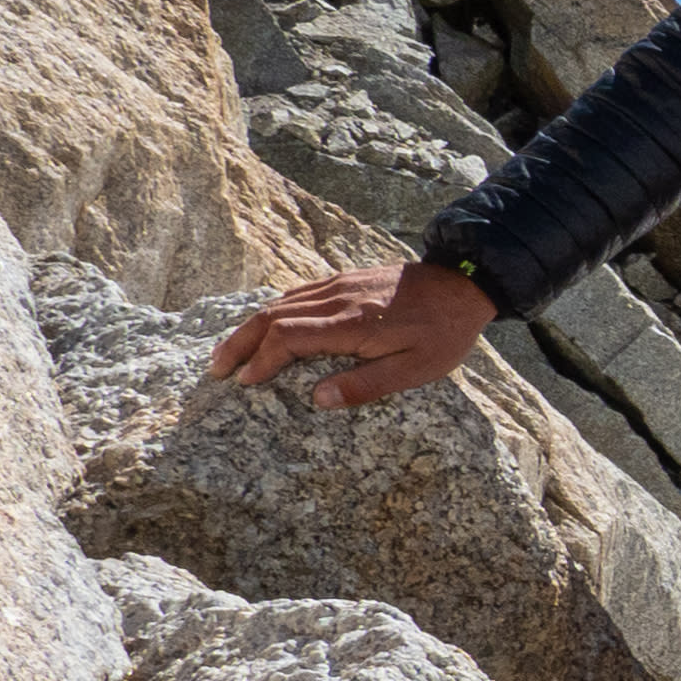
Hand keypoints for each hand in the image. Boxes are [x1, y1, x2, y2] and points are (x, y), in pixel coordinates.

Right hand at [207, 260, 499, 410]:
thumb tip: (317, 400)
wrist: (464, 283)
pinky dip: (273, 311)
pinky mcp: (345, 280)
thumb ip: (366, 385)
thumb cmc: (444, 333)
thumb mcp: (416, 370)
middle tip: (216, 369)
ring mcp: (339, 285)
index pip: (288, 337)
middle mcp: (337, 299)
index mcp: (351, 324)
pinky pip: (298, 293)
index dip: (261, 360)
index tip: (245, 382)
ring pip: (280, 303)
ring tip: (231, 352)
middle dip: (239, 343)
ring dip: (250, 327)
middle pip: (271, 317)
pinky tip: (266, 325)